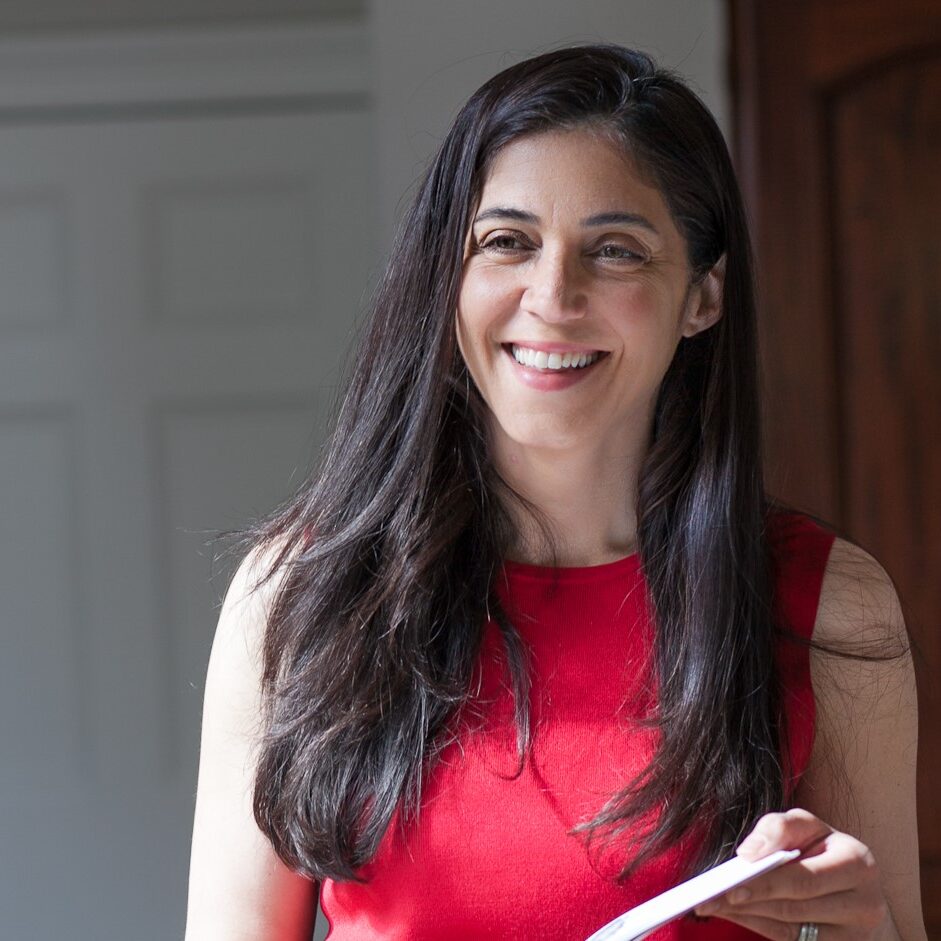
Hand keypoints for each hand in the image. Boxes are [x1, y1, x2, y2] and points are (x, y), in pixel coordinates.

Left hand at [693, 808, 892, 940]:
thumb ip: (778, 828)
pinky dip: (760, 927)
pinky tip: (736, 915)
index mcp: (858, 863)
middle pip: (795, 907)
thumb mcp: (805, 824)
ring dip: (749, 917)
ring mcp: (857, 934)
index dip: (765, 884)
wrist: (854, 880)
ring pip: (792, 929)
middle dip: (750, 902)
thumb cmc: (822, 845)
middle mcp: (865, 904)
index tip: (730, 887)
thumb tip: (748, 853)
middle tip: (711, 900)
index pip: (803, 878)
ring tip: (714, 906)